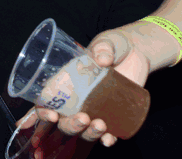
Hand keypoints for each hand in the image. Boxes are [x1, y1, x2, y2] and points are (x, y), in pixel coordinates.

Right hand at [21, 27, 151, 149]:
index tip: (52, 116)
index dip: (43, 111)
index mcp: (68, 80)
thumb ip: (103, 47)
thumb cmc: (115, 45)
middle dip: (70, 125)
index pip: (47, 100)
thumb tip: (102, 58)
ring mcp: (94, 109)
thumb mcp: (107, 42)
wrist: (138, 52)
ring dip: (88, 134)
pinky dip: (106, 140)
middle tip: (83, 119)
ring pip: (83, 131)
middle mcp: (78, 98)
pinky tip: (110, 139)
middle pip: (64, 120)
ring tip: (100, 126)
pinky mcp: (111, 115)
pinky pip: (105, 134)